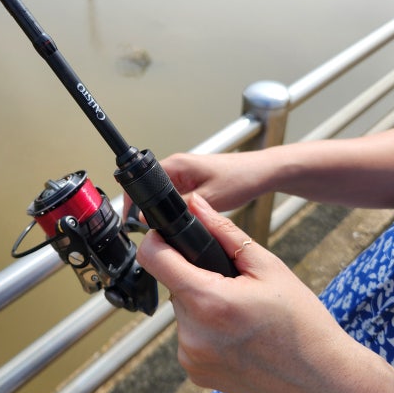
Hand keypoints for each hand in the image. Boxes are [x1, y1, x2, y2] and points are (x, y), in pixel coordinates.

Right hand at [121, 151, 263, 221]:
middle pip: (149, 189)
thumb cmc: (241, 177)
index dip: (133, 201)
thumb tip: (154, 219)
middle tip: (153, 228)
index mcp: (176, 164)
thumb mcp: (209, 199)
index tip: (131, 219)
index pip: (142, 181)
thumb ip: (180, 210)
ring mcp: (185, 174)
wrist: (262, 173)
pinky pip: (175, 196)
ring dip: (164, 209)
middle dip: (147, 208)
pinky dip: (176, 208)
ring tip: (172, 223)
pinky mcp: (193, 181)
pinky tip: (184, 217)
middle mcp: (177, 166)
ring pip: (163, 195)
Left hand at [136, 192, 393, 392]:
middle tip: (234, 285)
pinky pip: (189, 336)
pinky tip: (239, 335)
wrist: (324, 381)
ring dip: (202, 304)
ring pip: (182, 311)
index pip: (154, 259)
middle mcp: (192, 332)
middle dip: (196, 277)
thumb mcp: (268, 268)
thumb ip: (225, 233)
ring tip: (242, 313)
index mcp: (208, 300)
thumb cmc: (304, 324)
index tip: (168, 236)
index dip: (157, 240)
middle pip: (174, 285)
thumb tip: (196, 206)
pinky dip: (206, 330)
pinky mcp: (195, 372)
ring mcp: (191, 356)